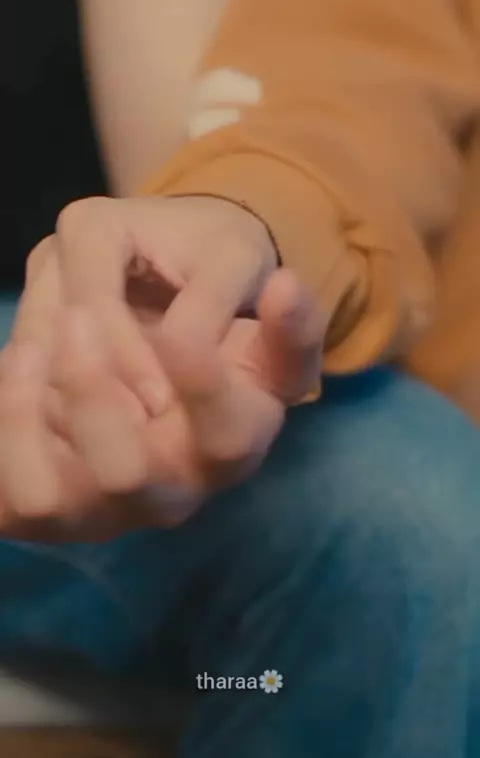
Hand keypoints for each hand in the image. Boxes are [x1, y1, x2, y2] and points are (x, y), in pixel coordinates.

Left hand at [0, 196, 322, 539]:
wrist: (173, 394)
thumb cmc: (225, 356)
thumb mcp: (271, 339)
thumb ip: (291, 322)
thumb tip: (287, 287)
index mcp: (233, 449)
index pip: (228, 437)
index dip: (200, 382)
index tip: (177, 328)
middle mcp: (171, 493)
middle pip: (127, 474)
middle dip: (94, 391)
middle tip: (78, 316)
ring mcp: (105, 511)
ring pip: (47, 497)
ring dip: (27, 416)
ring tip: (30, 348)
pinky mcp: (49, 512)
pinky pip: (7, 496)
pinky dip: (4, 428)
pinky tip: (19, 367)